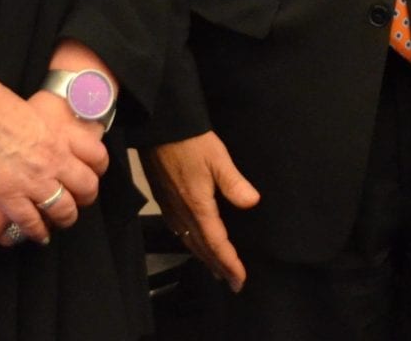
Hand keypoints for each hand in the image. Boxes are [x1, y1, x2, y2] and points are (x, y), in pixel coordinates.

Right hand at [0, 72, 107, 246]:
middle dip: (85, 198)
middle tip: (79, 201)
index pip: (97, 156)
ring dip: (64, 219)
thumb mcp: (33, 110)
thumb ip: (43, 126)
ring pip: (63, 210)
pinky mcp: (10, 196)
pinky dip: (36, 232)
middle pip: (86, 187)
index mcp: (62, 135)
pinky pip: (31, 222)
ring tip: (61, 221)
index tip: (93, 172)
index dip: (98, 168)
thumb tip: (40, 132)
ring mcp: (35, 180)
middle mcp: (55, 160)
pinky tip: (38, 236)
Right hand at [142, 132, 260, 289]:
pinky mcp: (164, 200)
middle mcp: (182, 212)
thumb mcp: (218, 158)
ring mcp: (171, 207)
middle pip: (202, 248)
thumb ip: (234, 183)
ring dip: (205, 258)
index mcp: (197, 205)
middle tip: (233, 283)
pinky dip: (191, 244)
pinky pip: (179, 232)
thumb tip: (252, 202)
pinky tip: (195, 244)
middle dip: (218, 267)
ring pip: (189, 242)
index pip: (216, 242)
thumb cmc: (190, 141)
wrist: (159, 128)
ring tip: (218, 271)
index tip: (240, 278)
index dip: (229, 262)